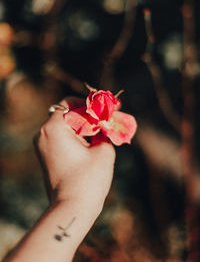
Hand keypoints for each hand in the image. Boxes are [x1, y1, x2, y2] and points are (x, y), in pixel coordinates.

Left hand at [35, 97, 115, 214]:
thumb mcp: (103, 149)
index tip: (104, 109)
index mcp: (54, 127)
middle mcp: (43, 133)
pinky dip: (76, 137)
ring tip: (103, 132)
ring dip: (83, 127)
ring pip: (65, 127)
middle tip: (107, 119)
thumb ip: (104, 130)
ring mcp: (43, 146)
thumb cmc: (89, 178)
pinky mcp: (46, 156)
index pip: (70, 103)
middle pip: (67, 115)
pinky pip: (61, 139)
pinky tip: (92, 143)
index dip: (89, 104)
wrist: (72, 208)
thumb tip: (104, 123)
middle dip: (87, 116)